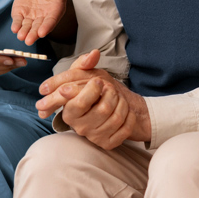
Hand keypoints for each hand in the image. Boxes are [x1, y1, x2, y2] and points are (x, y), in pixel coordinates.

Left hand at [11, 0, 69, 44]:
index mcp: (55, 10)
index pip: (51, 20)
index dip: (47, 26)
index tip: (42, 33)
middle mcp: (43, 16)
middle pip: (38, 27)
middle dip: (33, 34)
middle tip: (29, 40)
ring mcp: (31, 16)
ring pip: (27, 26)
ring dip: (24, 32)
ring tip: (20, 36)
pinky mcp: (21, 12)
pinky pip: (18, 20)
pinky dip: (16, 24)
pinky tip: (14, 28)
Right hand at [36, 50, 151, 148]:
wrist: (112, 108)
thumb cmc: (95, 91)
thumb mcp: (85, 75)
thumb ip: (84, 63)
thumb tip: (93, 54)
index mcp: (69, 112)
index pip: (78, 103)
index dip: (92, 90)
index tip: (98, 82)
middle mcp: (79, 127)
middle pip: (103, 109)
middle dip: (112, 94)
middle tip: (110, 88)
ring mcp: (95, 136)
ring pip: (116, 118)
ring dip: (122, 103)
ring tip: (118, 98)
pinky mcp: (108, 144)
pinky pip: (125, 129)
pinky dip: (130, 117)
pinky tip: (125, 112)